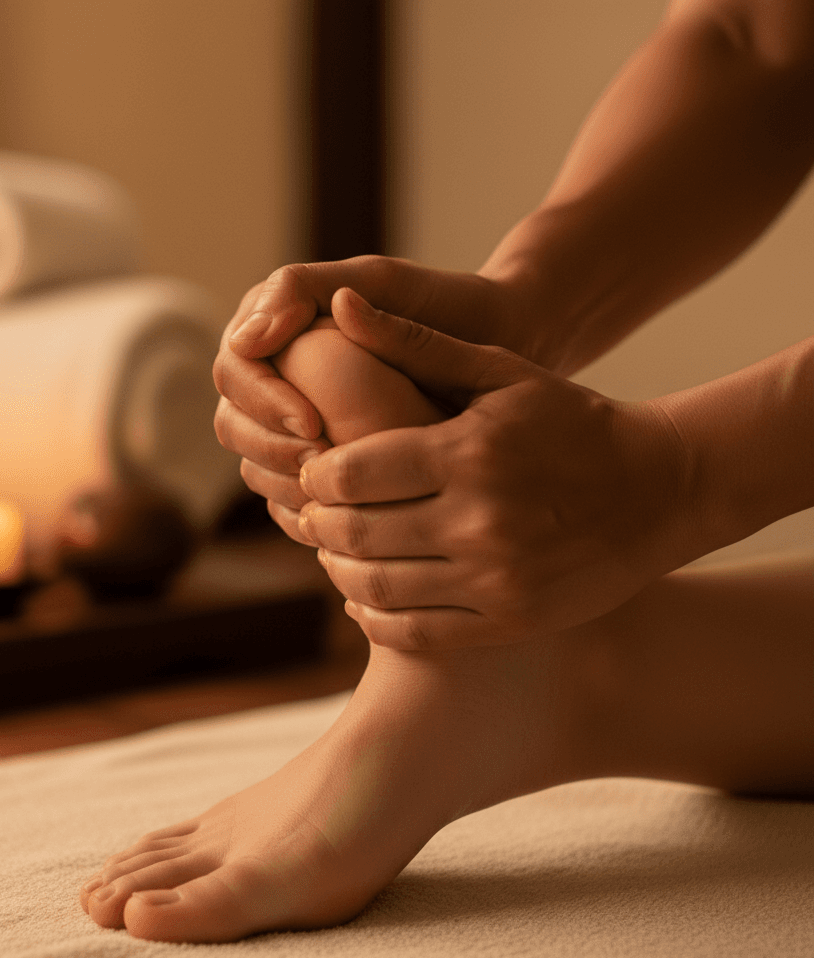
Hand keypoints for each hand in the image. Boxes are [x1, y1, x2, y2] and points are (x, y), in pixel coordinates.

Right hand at [212, 256, 517, 517]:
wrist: (504, 344)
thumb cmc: (442, 305)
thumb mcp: (378, 282)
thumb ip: (301, 290)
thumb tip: (243, 339)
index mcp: (273, 326)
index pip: (234, 370)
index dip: (261, 401)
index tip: (312, 423)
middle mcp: (274, 377)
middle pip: (233, 423)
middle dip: (270, 449)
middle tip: (320, 467)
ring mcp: (291, 426)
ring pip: (253, 467)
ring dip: (285, 485)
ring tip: (334, 498)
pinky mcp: (317, 467)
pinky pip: (286, 501)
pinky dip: (305, 512)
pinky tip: (343, 520)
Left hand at [295, 292, 693, 648]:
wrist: (661, 489)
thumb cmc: (570, 421)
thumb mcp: (500, 371)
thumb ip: (415, 343)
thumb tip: (340, 305)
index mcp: (469, 452)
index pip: (350, 473)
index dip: (315, 475)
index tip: (315, 472)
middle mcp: (480, 521)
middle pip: (355, 533)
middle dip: (319, 523)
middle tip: (315, 514)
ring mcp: (496, 579)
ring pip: (376, 588)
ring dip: (339, 571)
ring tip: (336, 551)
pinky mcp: (510, 621)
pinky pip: (415, 635)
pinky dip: (374, 619)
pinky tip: (364, 598)